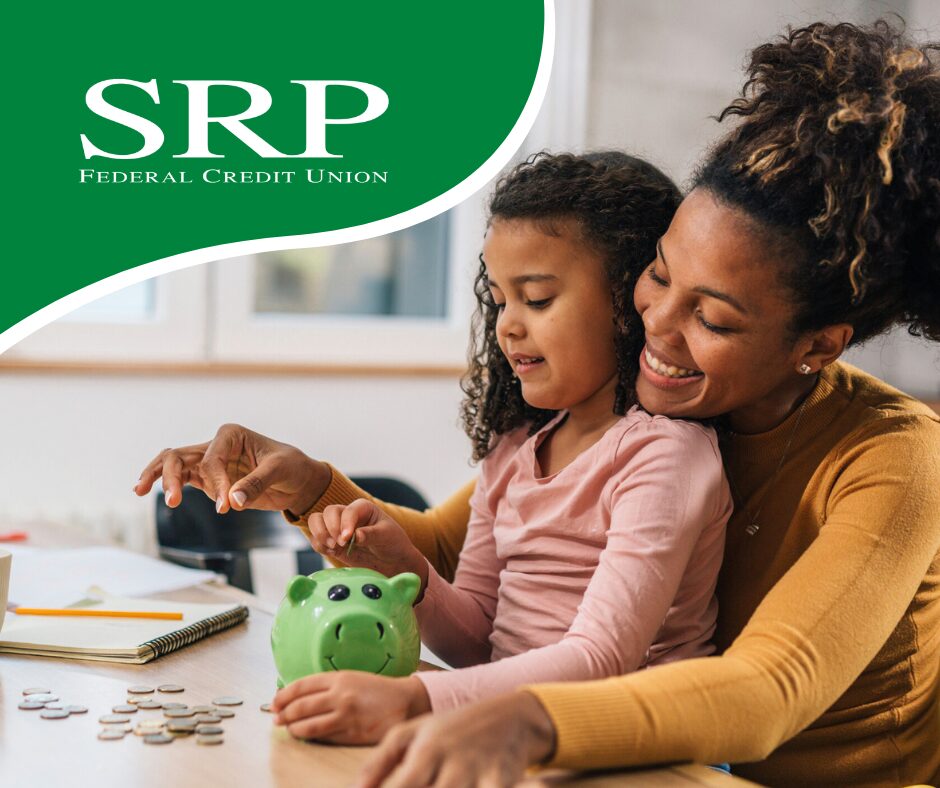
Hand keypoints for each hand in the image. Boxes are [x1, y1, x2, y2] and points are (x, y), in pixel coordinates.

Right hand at [133, 423, 330, 515]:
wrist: (298, 480)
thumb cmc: (292, 467)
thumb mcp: (280, 471)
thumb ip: (256, 483)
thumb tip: (233, 500)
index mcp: (231, 435)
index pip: (211, 458)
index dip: (215, 482)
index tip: (227, 505)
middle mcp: (216, 445)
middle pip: (179, 456)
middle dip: (170, 477)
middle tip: (172, 501)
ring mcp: (209, 462)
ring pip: (172, 464)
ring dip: (158, 478)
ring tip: (139, 491)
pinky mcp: (208, 479)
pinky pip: (181, 479)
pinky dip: (164, 484)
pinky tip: (144, 491)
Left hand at [271, 672, 430, 744]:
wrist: (405, 702)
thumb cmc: (378, 690)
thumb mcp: (352, 678)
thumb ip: (328, 686)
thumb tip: (300, 698)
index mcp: (339, 678)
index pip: (302, 686)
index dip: (284, 695)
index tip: (275, 702)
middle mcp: (340, 695)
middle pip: (301, 706)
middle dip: (284, 714)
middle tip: (276, 718)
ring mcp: (345, 716)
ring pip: (308, 725)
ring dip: (294, 729)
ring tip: (289, 729)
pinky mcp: (351, 733)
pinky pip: (324, 737)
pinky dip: (311, 738)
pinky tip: (307, 736)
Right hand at [307, 499, 428, 587]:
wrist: (392, 560)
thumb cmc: (392, 542)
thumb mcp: (386, 536)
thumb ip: (370, 534)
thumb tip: (355, 536)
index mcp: (362, 508)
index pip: (347, 511)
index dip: (345, 524)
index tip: (347, 539)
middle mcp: (347, 514)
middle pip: (327, 512)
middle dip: (330, 528)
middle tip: (340, 544)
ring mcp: (338, 528)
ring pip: (316, 521)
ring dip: (320, 535)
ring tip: (334, 547)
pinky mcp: (332, 543)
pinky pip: (316, 540)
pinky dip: (319, 545)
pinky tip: (333, 552)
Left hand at [355, 691, 555, 787]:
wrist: (512, 717)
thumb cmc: (453, 729)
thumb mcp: (414, 733)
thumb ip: (380, 761)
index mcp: (426, 751)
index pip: (401, 787)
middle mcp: (452, 765)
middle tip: (424, 787)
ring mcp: (477, 775)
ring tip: (439, 784)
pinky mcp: (501, 783)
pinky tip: (470, 786)